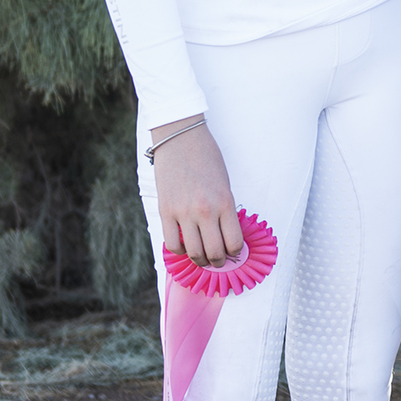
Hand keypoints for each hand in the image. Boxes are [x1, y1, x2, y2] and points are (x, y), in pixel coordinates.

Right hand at [150, 119, 242, 264]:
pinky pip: (172, 244)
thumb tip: (225, 235)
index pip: (234, 244)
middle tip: (217, 261)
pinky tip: (183, 244)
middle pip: (214, 253)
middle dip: (218, 262)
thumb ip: (225, 210)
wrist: (180, 138)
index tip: (233, 254)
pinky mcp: (165, 211)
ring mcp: (183, 212)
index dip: (235, 254)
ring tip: (202, 257)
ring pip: (193, 253)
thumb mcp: (225, 184)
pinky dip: (179, 250)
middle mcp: (205, 211)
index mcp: (225, 203)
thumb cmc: (207, 158)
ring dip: (200, 260)